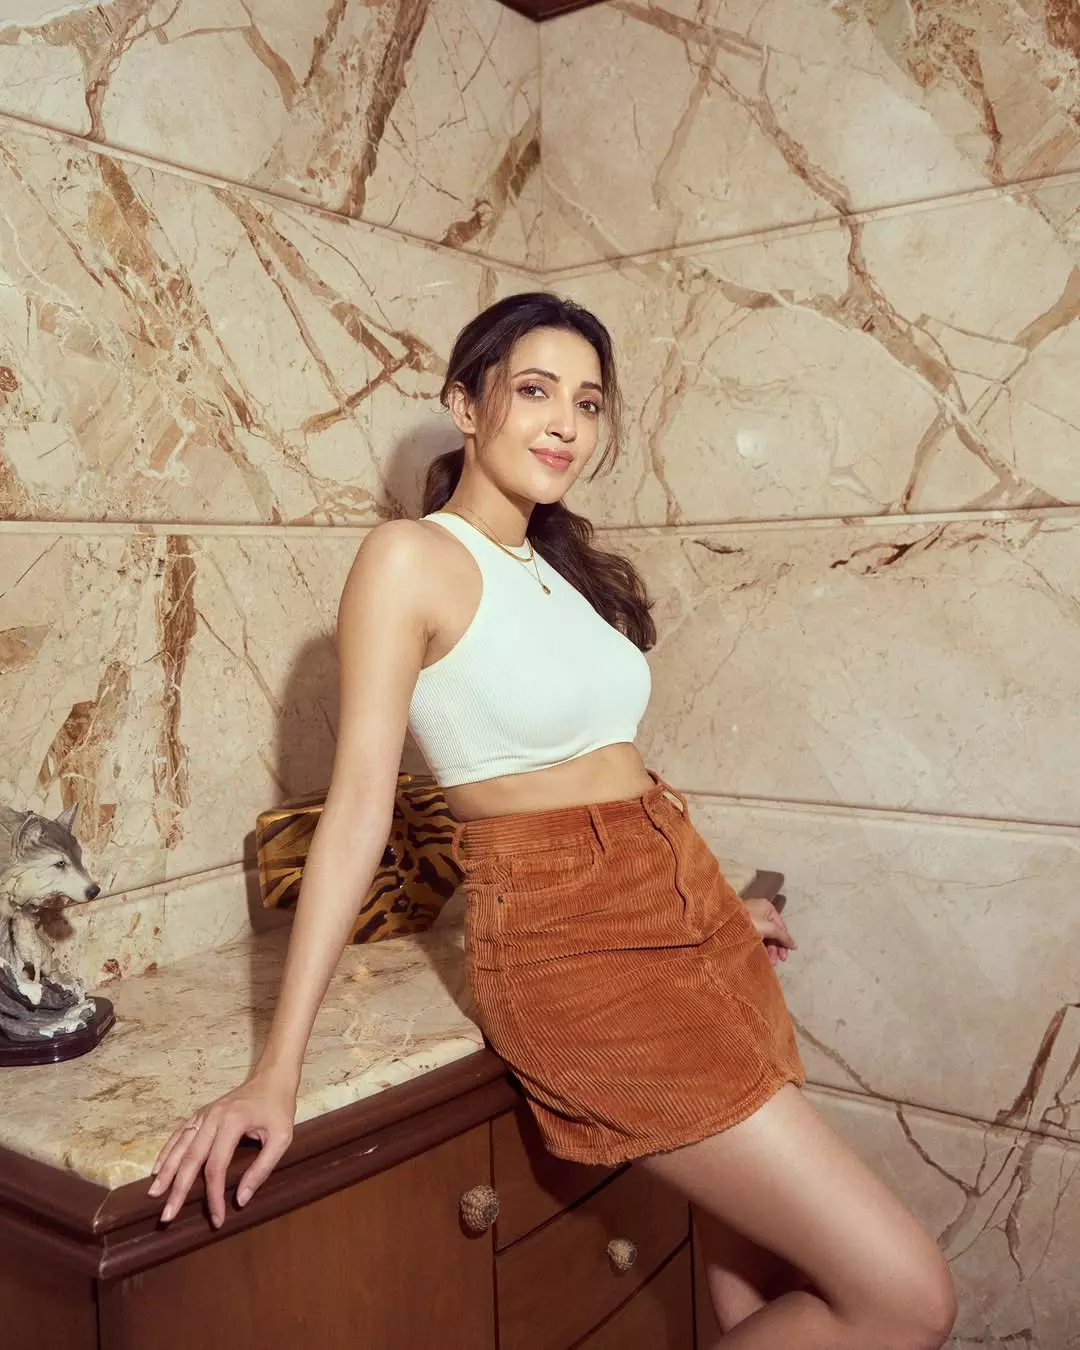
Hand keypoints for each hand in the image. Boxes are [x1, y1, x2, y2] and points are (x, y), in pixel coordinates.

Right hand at [148, 1072, 296, 1227]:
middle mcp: (213, 1117)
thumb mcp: (281, 1138)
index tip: (217, 1219)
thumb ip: (262, 1168)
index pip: (216, 1167)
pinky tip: (158, 1168)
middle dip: (178, 1190)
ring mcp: (204, 1114)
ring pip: (180, 1146)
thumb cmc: (279, 1108)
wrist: (273, 1077)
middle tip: (167, 1216)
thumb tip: (241, 1200)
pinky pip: (180, 1133)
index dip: (214, 1196)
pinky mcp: (201, 1113)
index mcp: (232, 1123)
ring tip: (154, 1194)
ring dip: (166, 1172)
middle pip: (190, 1159)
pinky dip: (167, 1151)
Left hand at [742, 897, 797, 966]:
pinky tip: (762, 957)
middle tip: (777, 962)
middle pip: (773, 932)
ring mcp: (752, 918)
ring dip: (769, 950)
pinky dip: (760, 947)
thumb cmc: (748, 922)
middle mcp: (761, 911)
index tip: (785, 956)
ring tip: (770, 963)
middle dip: (776, 948)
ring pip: (765, 936)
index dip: (785, 941)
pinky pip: (756, 937)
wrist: (723, 923)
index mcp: (768, 907)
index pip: (781, 926)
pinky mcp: (744, 927)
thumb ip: (782, 936)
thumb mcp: (769, 928)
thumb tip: (795, 945)